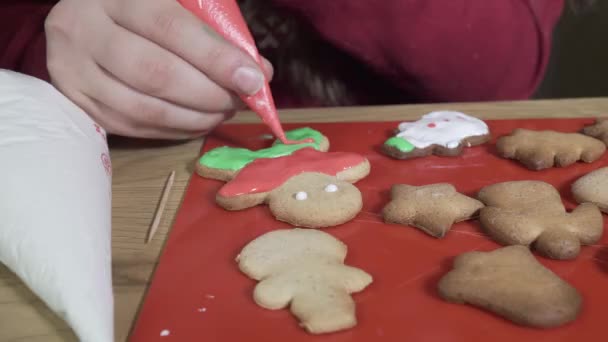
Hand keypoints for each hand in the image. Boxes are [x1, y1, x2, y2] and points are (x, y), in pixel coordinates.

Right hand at [45, 0, 272, 138]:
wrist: (80, 24)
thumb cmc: (138, 11)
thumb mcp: (170, 5)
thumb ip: (212, 31)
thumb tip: (258, 73)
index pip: (171, 29)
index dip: (217, 59)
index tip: (254, 79)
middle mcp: (84, 31)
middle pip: (156, 74)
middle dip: (210, 94)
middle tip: (241, 101)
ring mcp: (75, 71)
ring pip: (145, 108)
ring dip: (196, 118)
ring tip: (224, 112)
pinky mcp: (79, 103)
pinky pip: (134, 127)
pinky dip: (175, 130)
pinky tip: (199, 122)